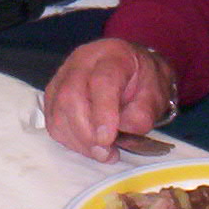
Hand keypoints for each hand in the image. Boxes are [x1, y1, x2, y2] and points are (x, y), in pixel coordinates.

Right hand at [42, 37, 175, 161]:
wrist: (134, 70)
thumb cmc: (144, 83)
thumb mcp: (156, 96)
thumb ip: (142, 114)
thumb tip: (121, 133)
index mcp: (113, 55)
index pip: (102, 81)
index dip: (102, 112)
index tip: (107, 139)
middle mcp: (83, 60)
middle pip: (71, 95)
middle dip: (86, 132)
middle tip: (106, 153)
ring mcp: (64, 74)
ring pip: (57, 110)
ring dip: (77, 140)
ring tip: (101, 152)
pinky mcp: (54, 92)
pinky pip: (52, 120)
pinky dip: (68, 139)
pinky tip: (88, 145)